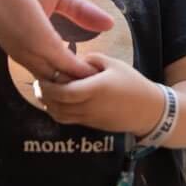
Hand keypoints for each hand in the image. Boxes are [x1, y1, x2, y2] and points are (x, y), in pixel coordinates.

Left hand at [0, 0, 110, 81]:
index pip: (52, 70)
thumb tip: (109, 23)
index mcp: (27, 47)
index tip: (93, 74)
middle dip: (80, 84)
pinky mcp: (39, 43)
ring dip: (84, 80)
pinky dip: (82, 70)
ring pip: (64, 78)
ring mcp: (33, 52)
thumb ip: (81, 12)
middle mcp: (27, 55)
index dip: (73, 72)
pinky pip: (66, 65)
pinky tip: (96, 69)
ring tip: (103, 79)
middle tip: (103, 84)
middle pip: (59, 82)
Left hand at [36, 54, 164, 134]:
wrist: (148, 111)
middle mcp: (89, 106)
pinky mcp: (90, 125)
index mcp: (95, 89)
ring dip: (48, 104)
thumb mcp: (114, 64)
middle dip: (44, 94)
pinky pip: (67, 120)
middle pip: (57, 105)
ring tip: (44, 91)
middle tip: (38, 81)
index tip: (42, 74)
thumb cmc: (133, 83)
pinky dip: (57, 111)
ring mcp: (88, 118)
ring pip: (59, 115)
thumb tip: (74, 60)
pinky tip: (55, 100)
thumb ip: (92, 60)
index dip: (49, 86)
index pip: (64, 92)